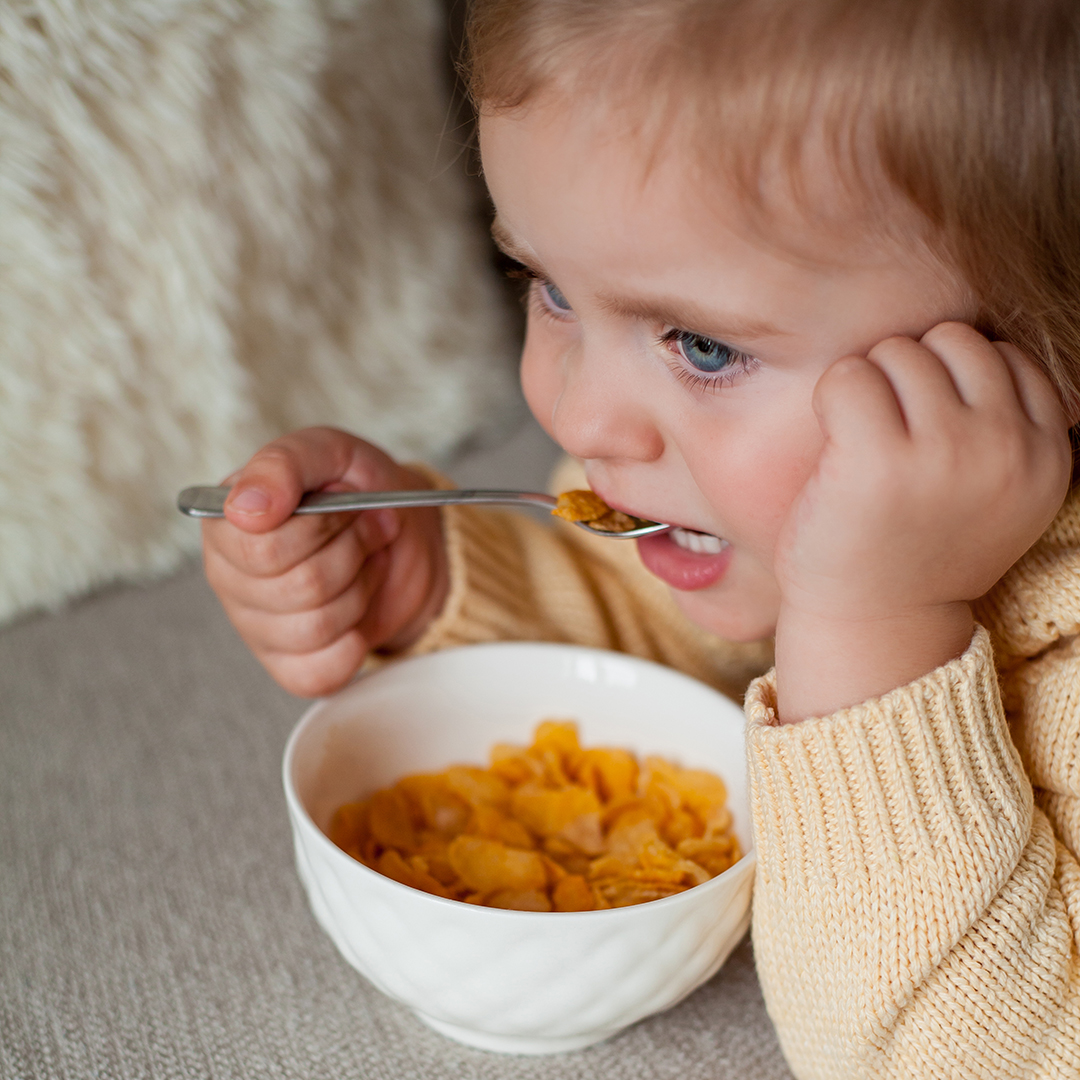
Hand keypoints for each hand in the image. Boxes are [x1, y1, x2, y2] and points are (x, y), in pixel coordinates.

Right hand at [201, 427, 448, 696]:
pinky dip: (355, 642)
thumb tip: (246, 508)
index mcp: (226, 524)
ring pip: (317, 627)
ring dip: (360, 590)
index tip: (346, 500)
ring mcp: (256, 627)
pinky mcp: (289, 666)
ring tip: (364, 563)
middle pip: (300, 587)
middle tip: (366, 529)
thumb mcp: (328, 453)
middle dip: (351, 552)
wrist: (404, 533)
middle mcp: (230, 578)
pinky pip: (321, 673)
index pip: (264, 547)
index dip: (323, 526)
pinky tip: (358, 611)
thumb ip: (283, 465)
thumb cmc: (356, 489)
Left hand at [773, 323, 1071, 721]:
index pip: (1010, 357)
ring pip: (901, 351)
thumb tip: (991, 350)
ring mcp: (945, 451)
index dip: (955, 380)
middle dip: (913, 371)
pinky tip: (833, 440)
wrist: (875, 623)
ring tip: (862, 438)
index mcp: (1047, 455)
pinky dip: (833, 396)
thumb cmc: (921, 550)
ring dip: (871, 383)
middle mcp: (1007, 448)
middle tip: (888, 429)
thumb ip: (1012, 429)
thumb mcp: (1001, 497)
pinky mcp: (877, 458)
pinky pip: (849, 375)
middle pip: (954, 340)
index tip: (928, 428)